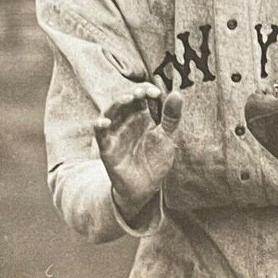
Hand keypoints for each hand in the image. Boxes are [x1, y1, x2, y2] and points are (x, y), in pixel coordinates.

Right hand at [94, 83, 182, 222]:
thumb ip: (171, 117)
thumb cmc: (155, 160)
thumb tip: (177, 94)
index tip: (156, 93)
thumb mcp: (167, 137)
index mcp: (142, 116)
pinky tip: (105, 122)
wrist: (145, 186)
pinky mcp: (107, 146)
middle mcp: (127, 120)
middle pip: (125, 100)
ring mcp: (115, 132)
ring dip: (117, 104)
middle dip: (132, 94)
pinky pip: (99, 133)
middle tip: (141, 93)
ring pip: (111, 112)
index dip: (147, 90)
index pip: (141, 96)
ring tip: (127, 99)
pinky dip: (100, 125)